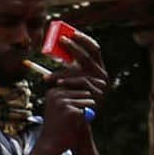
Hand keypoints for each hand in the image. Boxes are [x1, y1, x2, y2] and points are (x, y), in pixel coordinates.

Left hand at [36, 29, 107, 154]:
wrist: (76, 122)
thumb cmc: (69, 100)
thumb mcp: (67, 81)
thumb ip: (64, 69)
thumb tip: (51, 50)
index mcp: (97, 69)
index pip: (94, 49)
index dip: (84, 40)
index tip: (70, 32)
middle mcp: (102, 75)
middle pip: (89, 55)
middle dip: (74, 47)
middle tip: (59, 40)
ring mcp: (102, 86)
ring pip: (81, 71)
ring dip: (64, 69)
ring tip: (50, 70)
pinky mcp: (98, 95)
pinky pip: (80, 84)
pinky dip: (67, 82)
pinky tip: (56, 84)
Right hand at [36, 79, 99, 154]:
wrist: (51, 145)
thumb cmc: (59, 125)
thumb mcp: (61, 106)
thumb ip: (72, 95)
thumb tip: (93, 87)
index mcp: (52, 91)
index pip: (78, 87)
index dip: (79, 100)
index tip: (70, 111)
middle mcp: (56, 94)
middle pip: (84, 92)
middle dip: (84, 104)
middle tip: (72, 117)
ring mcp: (63, 102)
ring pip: (89, 100)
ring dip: (86, 110)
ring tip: (73, 120)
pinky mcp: (72, 111)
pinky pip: (90, 109)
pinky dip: (87, 117)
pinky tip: (75, 124)